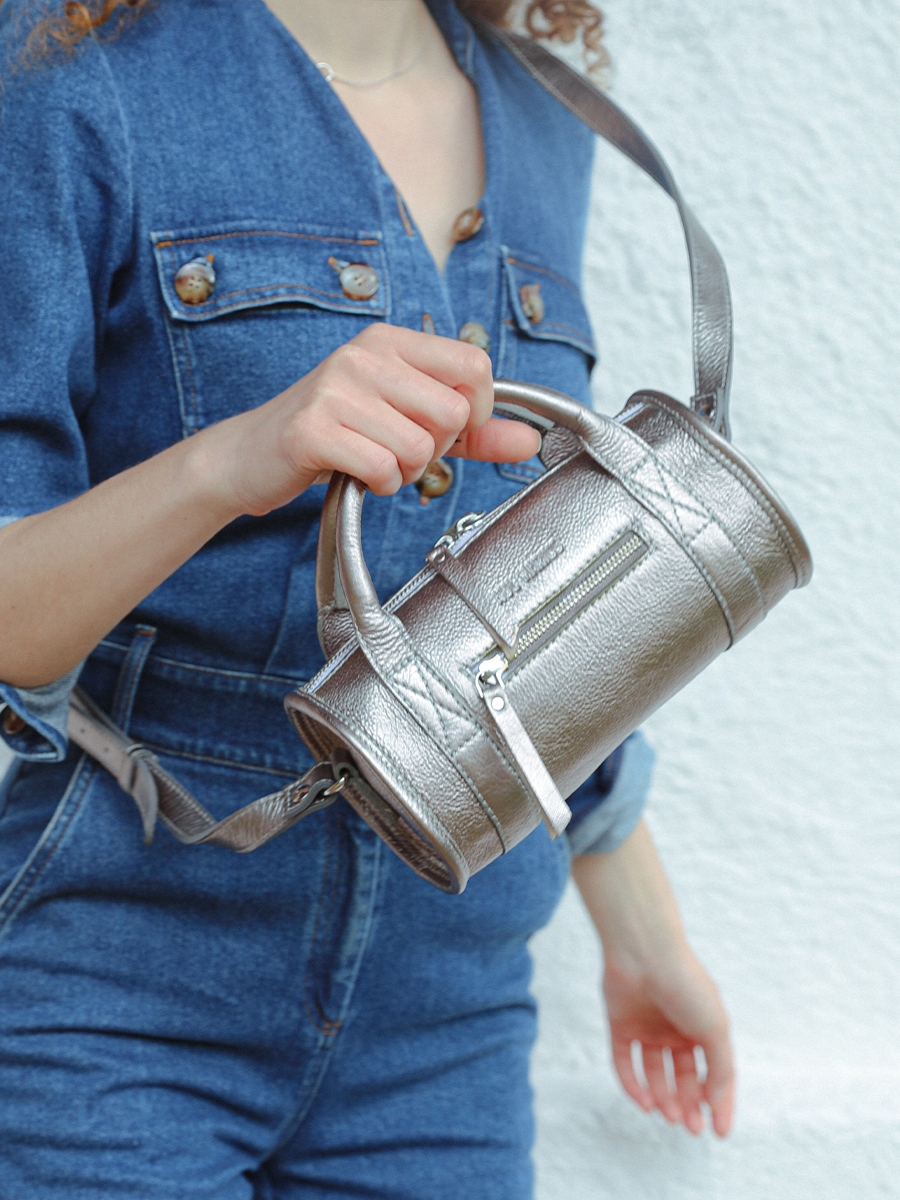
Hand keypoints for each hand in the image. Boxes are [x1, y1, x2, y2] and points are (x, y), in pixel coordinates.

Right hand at [209, 322, 540, 516]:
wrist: (251, 455)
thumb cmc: (334, 433)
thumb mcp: (407, 421)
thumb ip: (473, 432)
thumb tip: (531, 440)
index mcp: (391, 341)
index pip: (475, 366)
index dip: (475, 413)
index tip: (449, 430)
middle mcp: (365, 354)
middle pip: (454, 411)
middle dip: (437, 448)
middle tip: (400, 450)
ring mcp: (336, 388)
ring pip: (421, 447)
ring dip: (404, 472)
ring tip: (372, 460)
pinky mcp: (313, 429)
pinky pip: (384, 469)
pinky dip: (378, 485)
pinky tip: (355, 474)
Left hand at [603, 942, 734, 1135]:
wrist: (643, 952)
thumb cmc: (685, 985)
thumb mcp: (716, 1029)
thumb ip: (721, 1069)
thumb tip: (716, 1105)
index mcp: (702, 1027)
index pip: (713, 1072)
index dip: (718, 1102)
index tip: (718, 1131)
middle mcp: (675, 1028)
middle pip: (682, 1077)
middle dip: (688, 1104)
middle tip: (690, 1129)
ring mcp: (646, 1027)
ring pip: (654, 1073)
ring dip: (662, 1098)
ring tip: (669, 1116)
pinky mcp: (620, 1025)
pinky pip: (624, 1062)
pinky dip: (633, 1085)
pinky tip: (645, 1103)